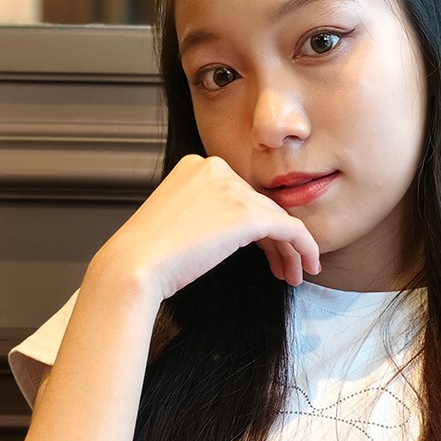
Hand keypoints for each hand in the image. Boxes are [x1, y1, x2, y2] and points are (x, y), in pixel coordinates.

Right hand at [94, 154, 320, 302]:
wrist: (134, 266)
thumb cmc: (147, 255)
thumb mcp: (177, 220)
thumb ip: (206, 213)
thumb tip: (231, 230)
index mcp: (195, 165)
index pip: (240, 195)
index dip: (256, 228)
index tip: (263, 254)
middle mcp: (215, 168)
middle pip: (260, 206)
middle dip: (275, 242)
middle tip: (284, 269)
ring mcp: (232, 188)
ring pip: (278, 219)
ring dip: (290, 250)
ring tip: (293, 276)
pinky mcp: (247, 213)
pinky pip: (291, 229)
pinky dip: (304, 247)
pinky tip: (306, 267)